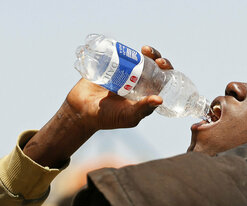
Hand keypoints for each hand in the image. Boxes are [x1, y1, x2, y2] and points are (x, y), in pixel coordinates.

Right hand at [24, 46, 173, 167]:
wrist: (80, 111)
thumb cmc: (107, 118)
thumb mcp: (128, 116)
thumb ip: (142, 109)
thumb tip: (160, 99)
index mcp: (145, 94)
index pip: (161, 79)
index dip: (166, 69)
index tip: (162, 63)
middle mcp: (137, 82)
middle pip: (153, 66)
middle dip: (156, 57)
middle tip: (153, 56)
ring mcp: (124, 73)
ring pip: (139, 58)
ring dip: (146, 52)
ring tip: (144, 51)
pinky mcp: (109, 66)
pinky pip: (119, 54)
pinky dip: (124, 48)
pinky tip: (127, 47)